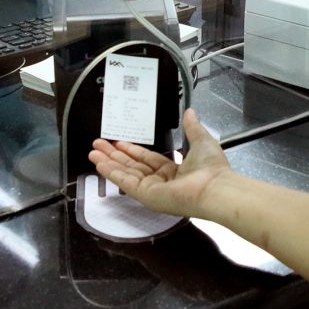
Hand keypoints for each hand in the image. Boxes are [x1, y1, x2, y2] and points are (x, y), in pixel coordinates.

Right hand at [88, 109, 231, 219]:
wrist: (215, 188)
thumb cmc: (212, 168)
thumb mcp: (201, 141)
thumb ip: (192, 127)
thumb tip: (190, 112)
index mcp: (175, 172)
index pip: (148, 160)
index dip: (132, 151)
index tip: (119, 142)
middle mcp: (162, 182)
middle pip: (132, 167)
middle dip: (114, 155)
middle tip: (98, 145)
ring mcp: (153, 190)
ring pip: (126, 174)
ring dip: (108, 163)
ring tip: (93, 152)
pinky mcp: (146, 196)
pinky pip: (126, 183)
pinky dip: (112, 173)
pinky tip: (100, 164)